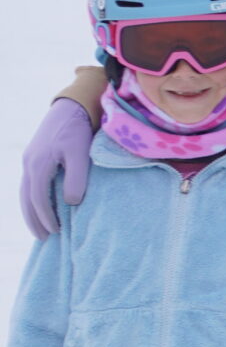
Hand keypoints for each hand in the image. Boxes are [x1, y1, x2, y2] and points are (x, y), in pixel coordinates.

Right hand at [20, 98, 93, 240]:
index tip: (56, 231)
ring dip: (31, 212)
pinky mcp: (34, 158)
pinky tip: (41, 208)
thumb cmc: (79, 130)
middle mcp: (29, 164)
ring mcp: (29, 160)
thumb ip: (76, 178)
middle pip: (26, 199)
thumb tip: (71, 202)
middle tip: (45, 238)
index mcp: (38, 164)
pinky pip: (29, 184)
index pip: (37, 198)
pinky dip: (32, 200)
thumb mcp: (80, 154)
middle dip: (34, 220)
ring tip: (42, 229)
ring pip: (25, 193)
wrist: (71, 108)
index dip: (45, 216)